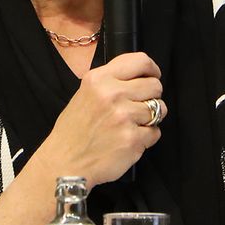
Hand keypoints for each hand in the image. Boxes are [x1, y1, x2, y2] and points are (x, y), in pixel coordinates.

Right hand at [37, 52, 167, 185]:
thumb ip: (111, 82)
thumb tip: (140, 77)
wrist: (64, 163)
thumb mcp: (84, 94)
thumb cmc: (74, 132)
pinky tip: (127, 139)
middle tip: (139, 106)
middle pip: (155, 85)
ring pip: (159, 109)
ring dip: (150, 118)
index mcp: (99, 79)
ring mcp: (124, 117)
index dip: (152, 69)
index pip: (140, 61)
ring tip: (131, 125)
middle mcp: (112, 95)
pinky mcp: (133, 139)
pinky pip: (155, 132)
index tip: (153, 76)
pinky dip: (146, 137)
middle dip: (152, 96)